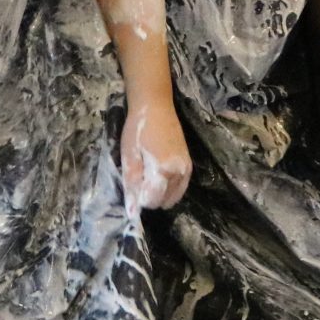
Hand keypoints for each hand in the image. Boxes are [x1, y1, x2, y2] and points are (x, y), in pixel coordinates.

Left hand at [122, 95, 191, 209]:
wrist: (156, 107)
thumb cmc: (139, 130)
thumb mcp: (129, 157)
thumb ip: (132, 186)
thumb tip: (132, 213)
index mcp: (164, 171)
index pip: (151, 201)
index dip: (138, 197)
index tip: (132, 182)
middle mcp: (180, 174)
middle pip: (163, 202)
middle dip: (149, 196)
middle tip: (139, 177)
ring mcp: (188, 170)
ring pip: (173, 197)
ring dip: (159, 194)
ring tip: (148, 175)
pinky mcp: (190, 165)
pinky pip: (180, 188)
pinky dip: (169, 189)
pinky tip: (158, 175)